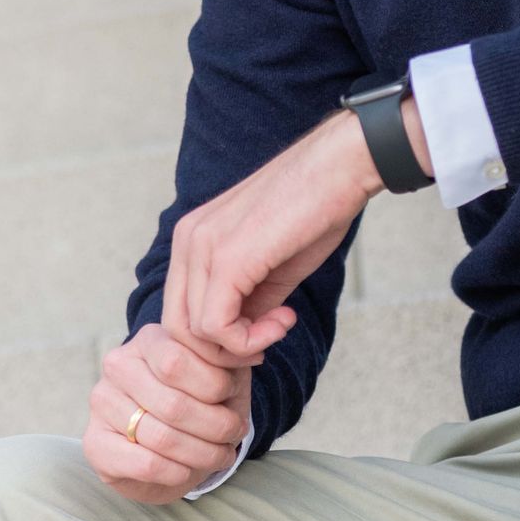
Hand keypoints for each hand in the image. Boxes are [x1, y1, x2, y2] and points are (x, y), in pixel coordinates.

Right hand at [82, 322, 253, 506]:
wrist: (171, 445)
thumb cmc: (201, 402)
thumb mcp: (222, 375)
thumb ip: (232, 361)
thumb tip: (253, 354)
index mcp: (148, 340)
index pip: (177, 361)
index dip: (215, 385)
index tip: (232, 395)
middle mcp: (117, 366)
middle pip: (174, 404)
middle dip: (216, 426)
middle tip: (234, 434)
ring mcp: (101, 403)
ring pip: (162, 437)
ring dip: (203, 453)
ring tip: (221, 454)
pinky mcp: (94, 443)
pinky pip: (145, 464)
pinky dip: (177, 472)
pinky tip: (188, 470)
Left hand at [163, 103, 422, 361]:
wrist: (341, 168)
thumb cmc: (315, 210)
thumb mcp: (271, 267)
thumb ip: (248, 302)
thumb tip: (239, 341)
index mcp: (193, 238)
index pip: (180, 310)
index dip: (217, 340)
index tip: (262, 336)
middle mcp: (186, 239)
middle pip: (178, 327)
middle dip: (223, 352)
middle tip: (267, 344)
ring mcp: (202, 246)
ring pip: (195, 331)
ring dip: (241, 346)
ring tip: (281, 325)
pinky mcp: (227, 258)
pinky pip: (217, 326)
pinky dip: (249, 340)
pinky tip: (284, 321)